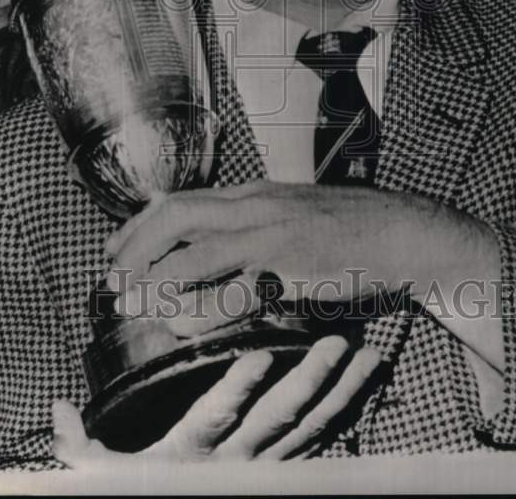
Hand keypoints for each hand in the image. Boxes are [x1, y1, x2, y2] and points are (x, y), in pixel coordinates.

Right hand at [52, 336, 380, 466]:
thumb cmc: (139, 494)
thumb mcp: (101, 479)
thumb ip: (79, 448)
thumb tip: (54, 409)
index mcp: (191, 457)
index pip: (216, 419)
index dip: (239, 389)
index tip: (262, 355)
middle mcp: (236, 465)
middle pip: (280, 421)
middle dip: (311, 381)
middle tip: (338, 343)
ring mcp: (266, 469)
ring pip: (311, 429)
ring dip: (341, 392)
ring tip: (367, 356)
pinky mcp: (284, 470)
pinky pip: (322, 441)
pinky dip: (347, 413)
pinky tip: (366, 384)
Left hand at [106, 180, 499, 343]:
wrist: (403, 232)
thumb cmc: (350, 230)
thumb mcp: (293, 216)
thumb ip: (254, 225)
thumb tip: (218, 246)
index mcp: (253, 194)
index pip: (181, 200)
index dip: (140, 224)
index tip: (115, 248)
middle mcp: (255, 204)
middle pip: (175, 215)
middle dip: (134, 246)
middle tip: (111, 278)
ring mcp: (271, 230)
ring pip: (193, 246)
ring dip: (154, 275)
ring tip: (130, 301)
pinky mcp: (290, 262)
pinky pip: (230, 283)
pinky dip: (198, 303)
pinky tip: (180, 321)